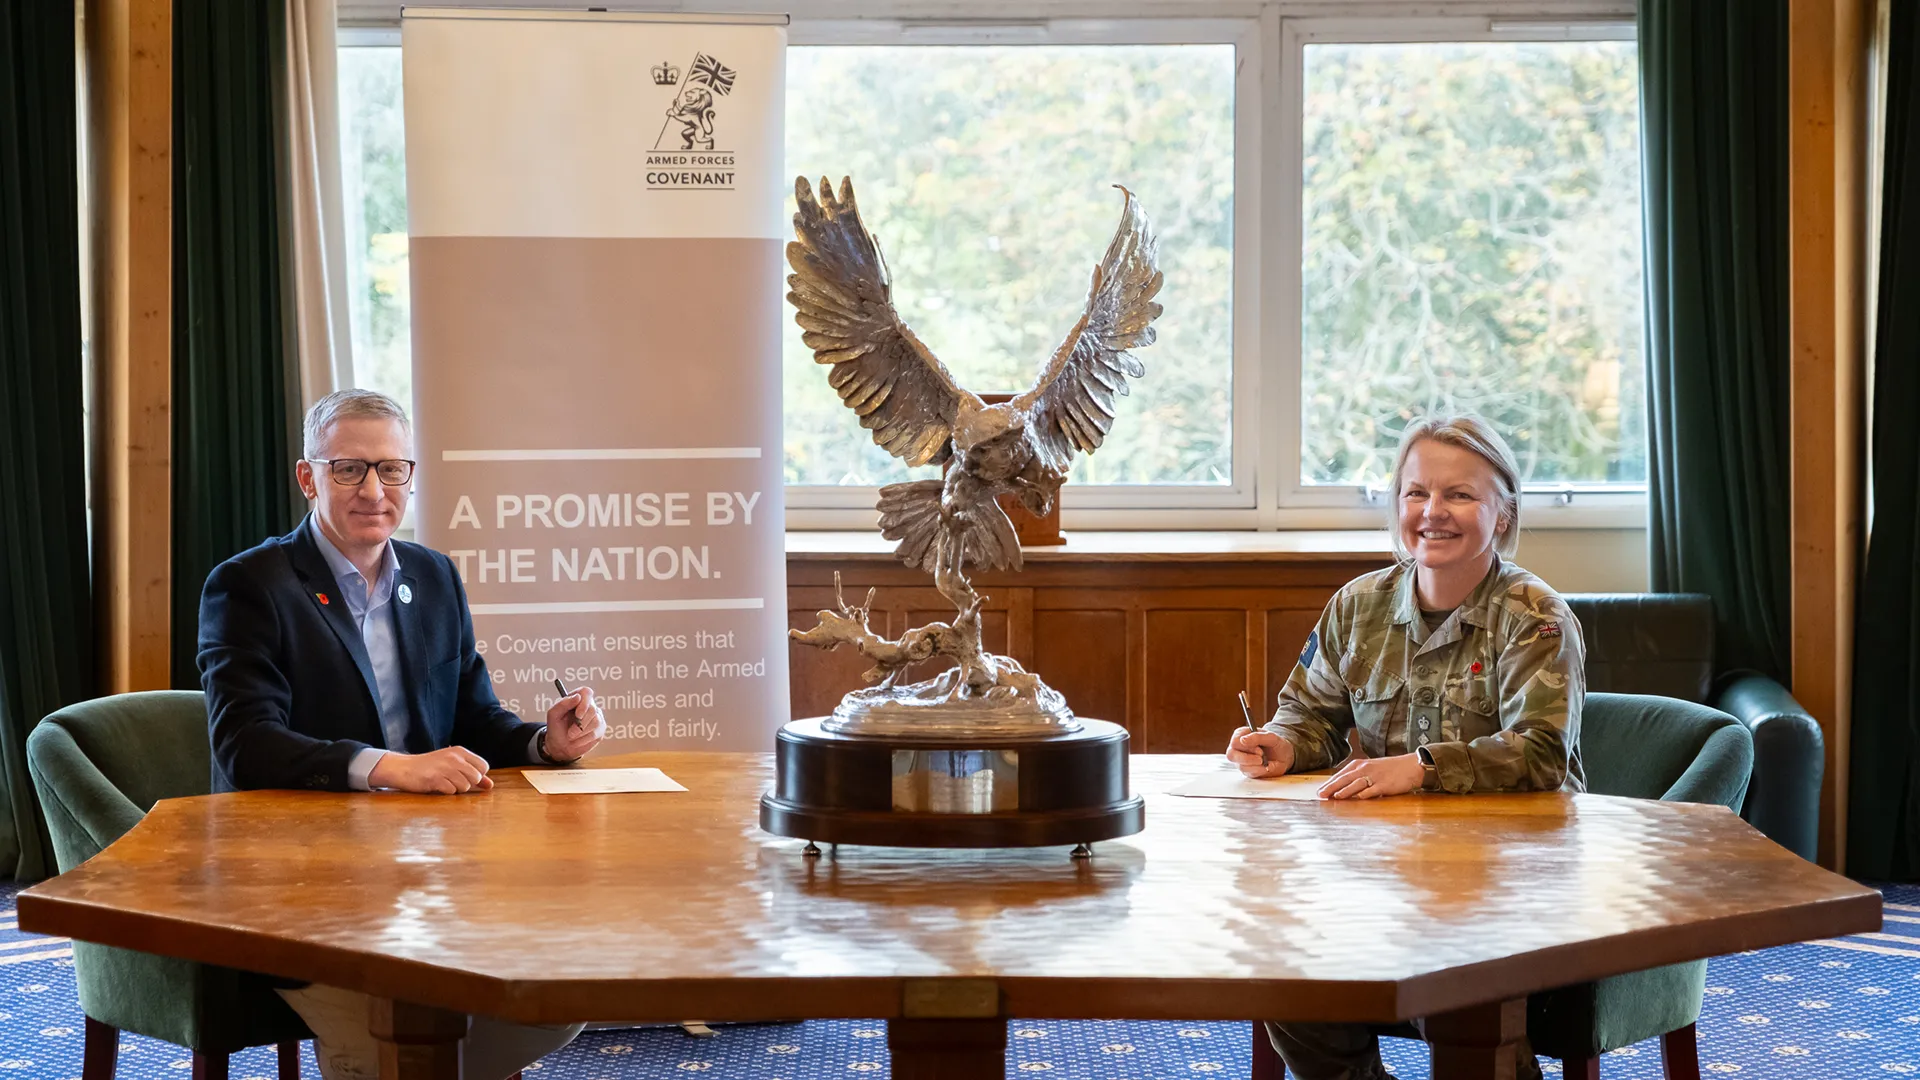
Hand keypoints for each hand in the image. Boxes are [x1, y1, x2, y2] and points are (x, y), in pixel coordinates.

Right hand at [368, 746, 492, 793]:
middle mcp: (454, 757)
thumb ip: (473, 774)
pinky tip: (437, 786)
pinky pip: (451, 791)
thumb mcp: (453, 765)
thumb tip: (490, 785)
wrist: (403, 768)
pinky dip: (446, 792)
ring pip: (465, 786)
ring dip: (456, 789)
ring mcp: (444, 768)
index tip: (465, 777)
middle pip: (476, 777)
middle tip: (453, 781)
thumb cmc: (431, 768)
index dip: (478, 776)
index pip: (484, 766)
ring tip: (444, 783)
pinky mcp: (435, 779)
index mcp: (460, 751)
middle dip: (467, 784)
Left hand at [543, 686, 606, 762]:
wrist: (560, 747)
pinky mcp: (600, 729)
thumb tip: (578, 696)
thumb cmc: (556, 728)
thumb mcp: (553, 715)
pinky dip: (584, 739)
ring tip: (571, 737)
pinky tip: (578, 741)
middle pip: (592, 709)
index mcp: (577, 699)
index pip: (586, 692)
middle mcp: (589, 706)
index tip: (577, 715)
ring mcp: (597, 717)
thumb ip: (562, 704)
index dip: (584, 703)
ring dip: (581, 733)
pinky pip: (597, 733)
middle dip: (580, 724)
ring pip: (596, 722)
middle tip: (570, 733)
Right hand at [1225, 728, 1292, 777]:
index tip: (1259, 749)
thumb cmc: (1276, 744)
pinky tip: (1265, 767)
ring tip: (1265, 761)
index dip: (1245, 746)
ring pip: (1240, 765)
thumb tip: (1243, 740)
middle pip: (1231, 755)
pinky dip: (1259, 771)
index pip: (1235, 741)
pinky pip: (1248, 773)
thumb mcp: (1271, 737)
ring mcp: (1241, 760)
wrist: (1285, 756)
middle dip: (1247, 758)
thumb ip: (1257, 736)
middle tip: (1261, 758)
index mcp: (1242, 735)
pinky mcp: (1247, 770)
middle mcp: (1238, 748)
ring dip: (1255, 765)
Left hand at [1318, 753, 1424, 799]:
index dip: (1329, 783)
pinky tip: (1357, 798)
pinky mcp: (1384, 785)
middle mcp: (1365, 769)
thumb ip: (1357, 775)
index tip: (1319, 791)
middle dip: (1331, 787)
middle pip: (1345, 779)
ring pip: (1356, 784)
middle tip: (1320, 795)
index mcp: (1360, 765)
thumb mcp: (1370, 768)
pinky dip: (1365, 794)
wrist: (1410, 766)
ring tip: (1335, 797)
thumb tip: (1341, 786)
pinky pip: (1373, 790)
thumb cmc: (1389, 768)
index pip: (1341, 774)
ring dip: (1345, 791)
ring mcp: (1375, 777)